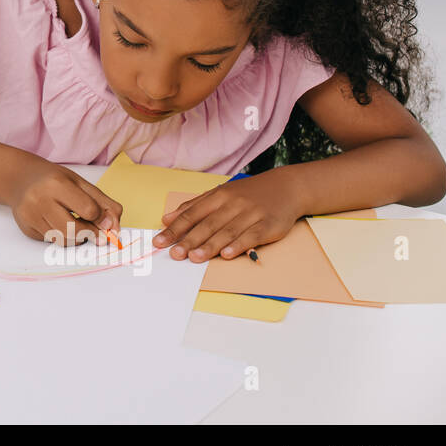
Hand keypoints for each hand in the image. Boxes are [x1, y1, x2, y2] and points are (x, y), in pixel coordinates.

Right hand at [10, 159, 121, 246]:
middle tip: (95, 231)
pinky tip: (57, 222)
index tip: (102, 218)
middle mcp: (39, 200)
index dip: (100, 218)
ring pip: (63, 240)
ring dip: (76, 237)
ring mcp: (30, 216)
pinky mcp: (26, 229)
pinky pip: (52, 241)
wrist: (20, 179)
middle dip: (89, 234)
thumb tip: (115, 229)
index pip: (88, 210)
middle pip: (74, 231)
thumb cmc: (54, 180)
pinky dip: (61, 236)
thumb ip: (104, 204)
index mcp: (56, 184)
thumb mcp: (81, 184)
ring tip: (74, 223)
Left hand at [153, 175, 301, 261]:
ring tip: (194, 258)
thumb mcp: (220, 194)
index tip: (159, 241)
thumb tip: (167, 218)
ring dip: (210, 246)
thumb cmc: (248, 194)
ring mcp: (251, 214)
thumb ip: (193, 206)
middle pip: (207, 224)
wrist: (286, 188)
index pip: (192, 214)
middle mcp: (233, 204)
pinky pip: (251, 236)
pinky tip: (226, 255)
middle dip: (189, 240)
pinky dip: (238, 246)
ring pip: (227, 231)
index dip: (175, 229)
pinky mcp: (268, 225)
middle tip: (175, 254)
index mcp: (218, 196)